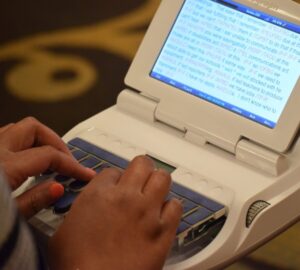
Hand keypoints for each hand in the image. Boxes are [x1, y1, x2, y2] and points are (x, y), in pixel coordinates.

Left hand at [0, 117, 94, 218]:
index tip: (85, 174)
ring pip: (20, 128)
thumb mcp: (7, 219)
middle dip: (57, 143)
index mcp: (4, 166)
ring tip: (50, 160)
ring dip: (40, 140)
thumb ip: (33, 201)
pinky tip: (28, 161)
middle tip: (67, 161)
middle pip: (34, 129)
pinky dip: (24, 143)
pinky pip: (8, 136)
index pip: (49, 155)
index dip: (72, 165)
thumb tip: (58, 188)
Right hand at [48, 156, 181, 269]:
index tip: (116, 187)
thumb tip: (89, 207)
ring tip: (154, 192)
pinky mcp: (163, 231)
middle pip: (142, 164)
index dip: (115, 179)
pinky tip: (164, 214)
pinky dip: (171, 207)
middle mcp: (125, 197)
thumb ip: (80, 211)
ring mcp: (147, 212)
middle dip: (141, 169)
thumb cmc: (75, 265)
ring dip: (158, 183)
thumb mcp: (63, 232)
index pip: (113, 171)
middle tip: (140, 179)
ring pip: (162, 178)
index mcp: (98, 195)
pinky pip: (175, 206)